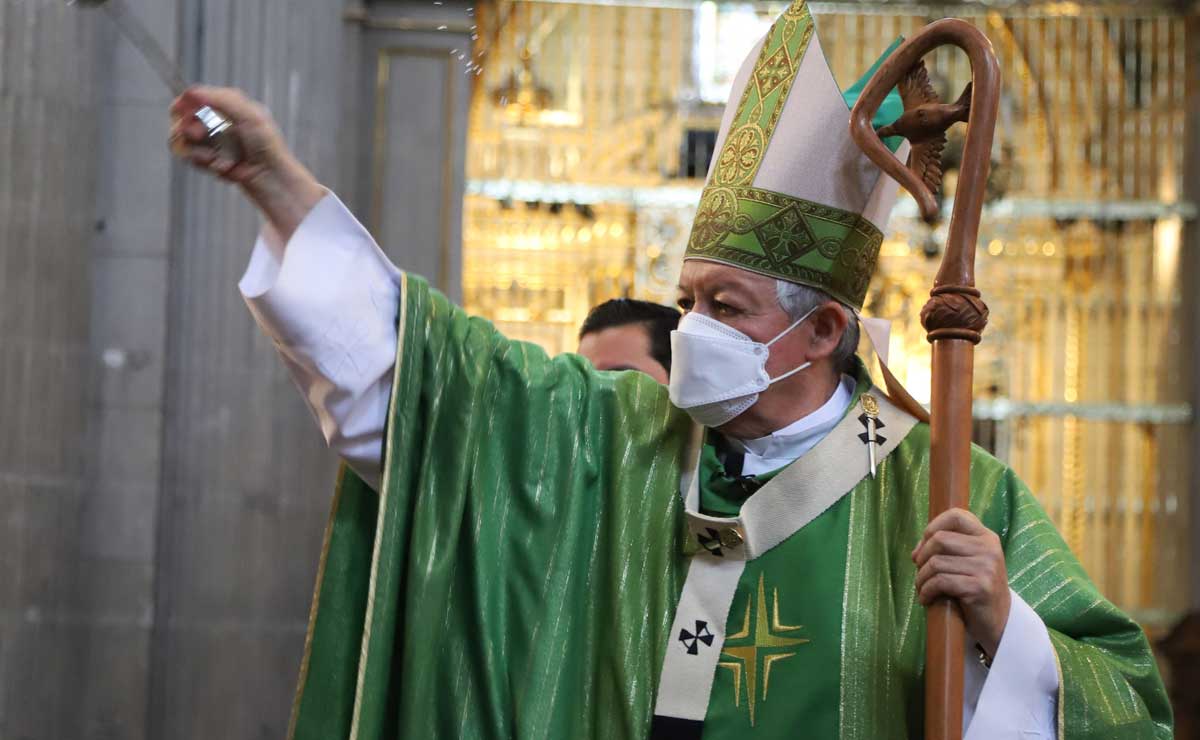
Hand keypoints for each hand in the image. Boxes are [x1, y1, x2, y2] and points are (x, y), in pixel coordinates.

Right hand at [169, 86, 324, 239]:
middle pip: (183, 120)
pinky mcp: (210, 160)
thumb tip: (190, 91)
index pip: (193, 99)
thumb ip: (220, 99)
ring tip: (217, 158)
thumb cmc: (265, 144)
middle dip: (191, 129)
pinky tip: (223, 167)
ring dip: (201, 151)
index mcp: (228, 106)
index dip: (182, 105)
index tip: (179, 110)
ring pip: (184, 141)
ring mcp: (212, 141)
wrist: (270, 177)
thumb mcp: (248, 115)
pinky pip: (192, 158)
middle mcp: (217, 121)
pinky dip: (205, 163)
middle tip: (200, 135)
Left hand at [912, 508, 1010, 656]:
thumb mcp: (969, 562)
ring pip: (936, 563)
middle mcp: (989, 549)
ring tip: (922, 588)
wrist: (999, 623)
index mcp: (987, 537)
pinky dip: (926, 591)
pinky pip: (940, 582)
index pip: (956, 515)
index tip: (923, 547)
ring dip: (921, 578)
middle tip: (920, 572)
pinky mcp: (980, 587)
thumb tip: (916, 551)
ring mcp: (987, 568)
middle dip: (922, 557)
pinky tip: (926, 599)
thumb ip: (950, 549)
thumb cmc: (976, 590)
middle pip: (939, 539)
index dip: (933, 526)